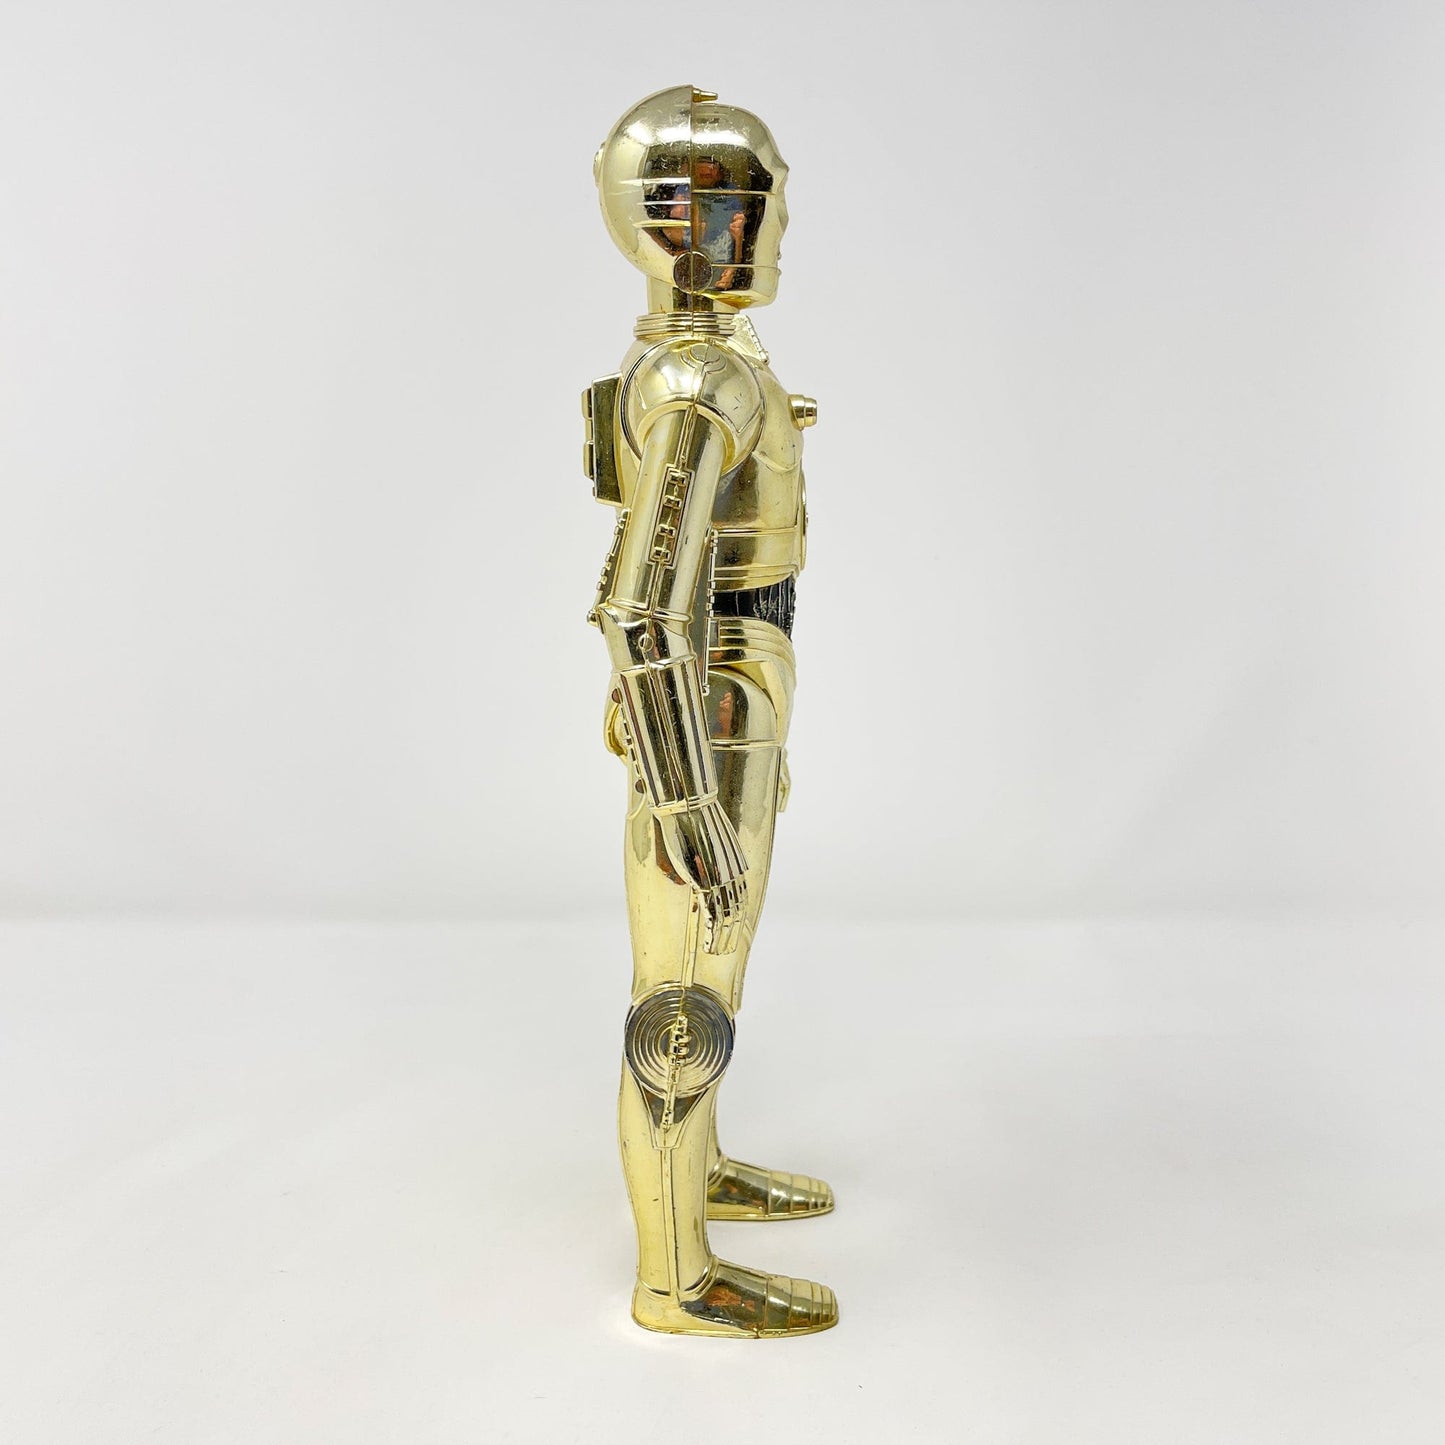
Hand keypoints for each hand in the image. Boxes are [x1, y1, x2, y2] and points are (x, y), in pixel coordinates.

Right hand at [657, 798, 749, 953]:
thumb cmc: (688, 818)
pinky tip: (711, 945)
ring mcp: (719, 878)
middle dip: (733, 931)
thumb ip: (696, 863)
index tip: (730, 927)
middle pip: (737, 909)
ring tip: (719, 950)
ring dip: (723, 938)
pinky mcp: (705, 882)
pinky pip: (713, 915)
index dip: (736, 914)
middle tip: (727, 946)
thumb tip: (682, 881)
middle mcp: (731, 872)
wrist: (688, 803)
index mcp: (733, 862)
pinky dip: (713, 934)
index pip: (739, 895)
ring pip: (728, 917)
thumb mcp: (698, 841)